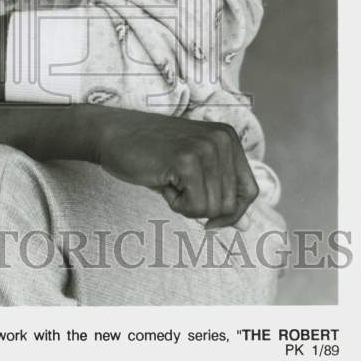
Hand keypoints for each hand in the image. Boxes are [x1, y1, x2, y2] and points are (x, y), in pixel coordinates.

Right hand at [95, 110, 258, 229]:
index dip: (231, 213)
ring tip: (168, 179)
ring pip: (213, 209)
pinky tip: (162, 181)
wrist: (111, 133)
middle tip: (176, 185)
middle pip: (231, 205)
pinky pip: (195, 207)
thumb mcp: (192, 171)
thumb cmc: (150, 153)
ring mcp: (206, 148)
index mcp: (228, 138)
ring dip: (187, 205)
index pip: (250, 191)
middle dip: (202, 207)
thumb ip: (221, 193)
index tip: (207, 216)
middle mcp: (223, 140)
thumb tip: (247, 226)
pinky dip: (176, 204)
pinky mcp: (186, 160)